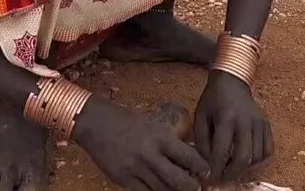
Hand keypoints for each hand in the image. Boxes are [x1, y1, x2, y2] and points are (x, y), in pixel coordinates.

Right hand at [73, 96, 208, 189]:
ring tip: (180, 189)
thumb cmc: (126, 120)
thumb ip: (165, 141)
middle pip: (176, 179)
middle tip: (197, 187)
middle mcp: (149, 154)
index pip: (186, 155)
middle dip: (190, 186)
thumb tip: (184, 154)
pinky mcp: (123, 180)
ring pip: (161, 189)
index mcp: (158, 136)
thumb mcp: (151, 125)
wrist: (97, 123)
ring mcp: (135, 169)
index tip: (207, 171)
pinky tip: (160, 190)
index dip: (200, 166)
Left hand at [193, 71, 273, 182]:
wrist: (232, 80)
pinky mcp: (266, 123)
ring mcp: (259, 122)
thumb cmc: (213, 99)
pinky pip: (268, 149)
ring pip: (257, 157)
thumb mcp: (200, 116)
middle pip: (244, 158)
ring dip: (245, 167)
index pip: (222, 152)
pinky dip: (259, 159)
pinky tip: (248, 156)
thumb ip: (202, 141)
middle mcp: (245, 121)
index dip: (215, 169)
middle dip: (232, 173)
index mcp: (226, 118)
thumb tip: (206, 164)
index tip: (209, 177)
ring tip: (233, 164)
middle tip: (223, 175)